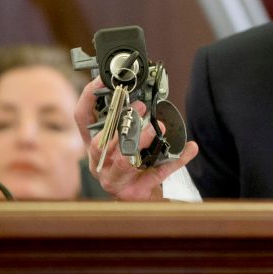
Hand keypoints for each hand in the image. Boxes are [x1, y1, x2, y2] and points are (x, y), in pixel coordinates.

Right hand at [75, 77, 198, 200]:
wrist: (137, 194)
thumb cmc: (130, 162)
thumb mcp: (124, 138)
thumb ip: (133, 118)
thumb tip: (148, 95)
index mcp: (95, 144)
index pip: (83, 118)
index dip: (88, 97)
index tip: (103, 79)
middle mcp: (99, 162)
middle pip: (101, 143)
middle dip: (122, 123)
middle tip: (141, 107)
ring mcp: (113, 178)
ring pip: (123, 162)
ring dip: (141, 142)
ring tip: (156, 128)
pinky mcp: (132, 191)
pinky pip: (158, 174)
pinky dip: (175, 160)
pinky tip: (189, 149)